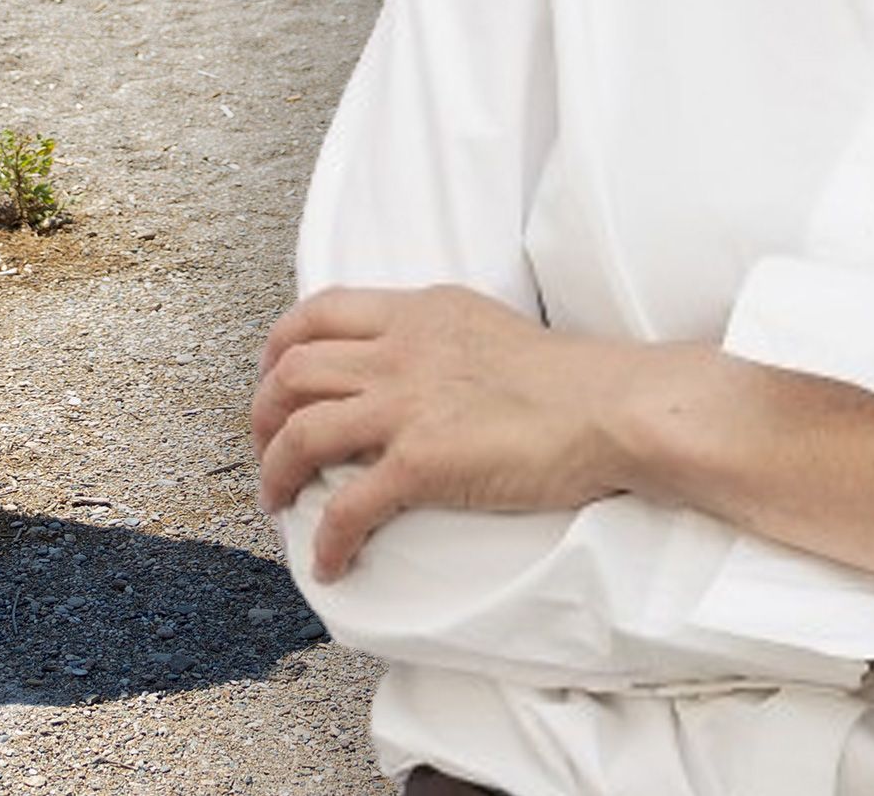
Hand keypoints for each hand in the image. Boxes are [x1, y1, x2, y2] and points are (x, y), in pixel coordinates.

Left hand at [252, 284, 642, 579]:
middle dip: (263, 414)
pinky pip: (347, 507)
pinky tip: (331, 562)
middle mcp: (399, 351)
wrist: (611, 408)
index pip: (316, 311)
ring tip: (277, 502)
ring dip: (276, 473)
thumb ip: (435, 338)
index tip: (270, 378)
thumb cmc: (567, 379)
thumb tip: (406, 365)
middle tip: (267, 449)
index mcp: (416, 314)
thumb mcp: (484, 326)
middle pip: (293, 371)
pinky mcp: (421, 463)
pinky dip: (327, 539)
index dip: (277, 347)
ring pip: (301, 433)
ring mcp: (406, 406)